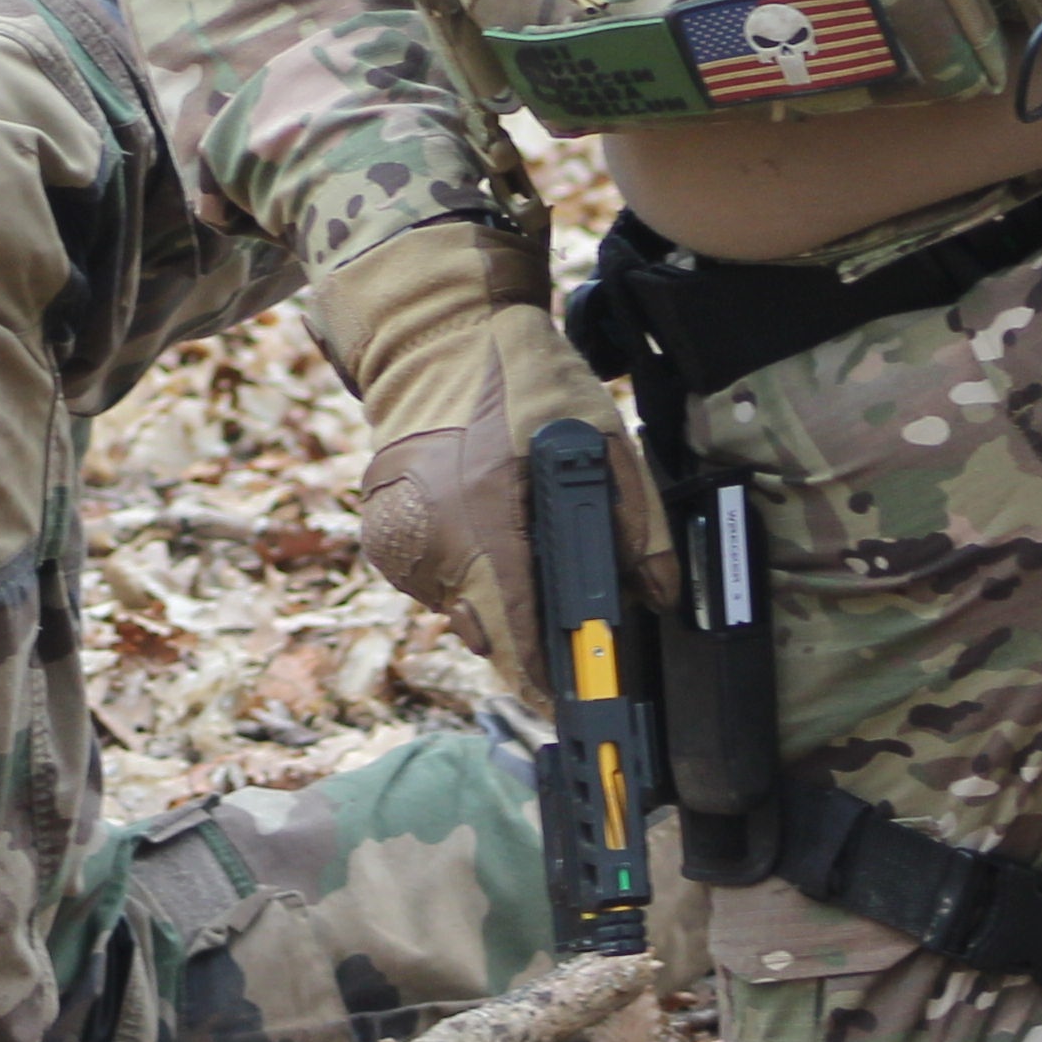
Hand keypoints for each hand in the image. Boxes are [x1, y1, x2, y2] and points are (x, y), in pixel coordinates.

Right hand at [307, 221, 672, 696]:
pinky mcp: (381, 536)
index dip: (550, 683)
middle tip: (564, 594)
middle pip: (489, 634)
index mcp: (482, 519)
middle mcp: (428, 539)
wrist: (434, 335)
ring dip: (496, 598)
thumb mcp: (601, 433)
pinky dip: (463, 572)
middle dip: (531, 632)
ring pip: (461, 613)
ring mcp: (396, 541)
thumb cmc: (522, 378)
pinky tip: (481, 522)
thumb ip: (638, 521)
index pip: (515, 637)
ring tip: (518, 534)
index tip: (577, 706)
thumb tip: (659, 596)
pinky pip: (434, 585)